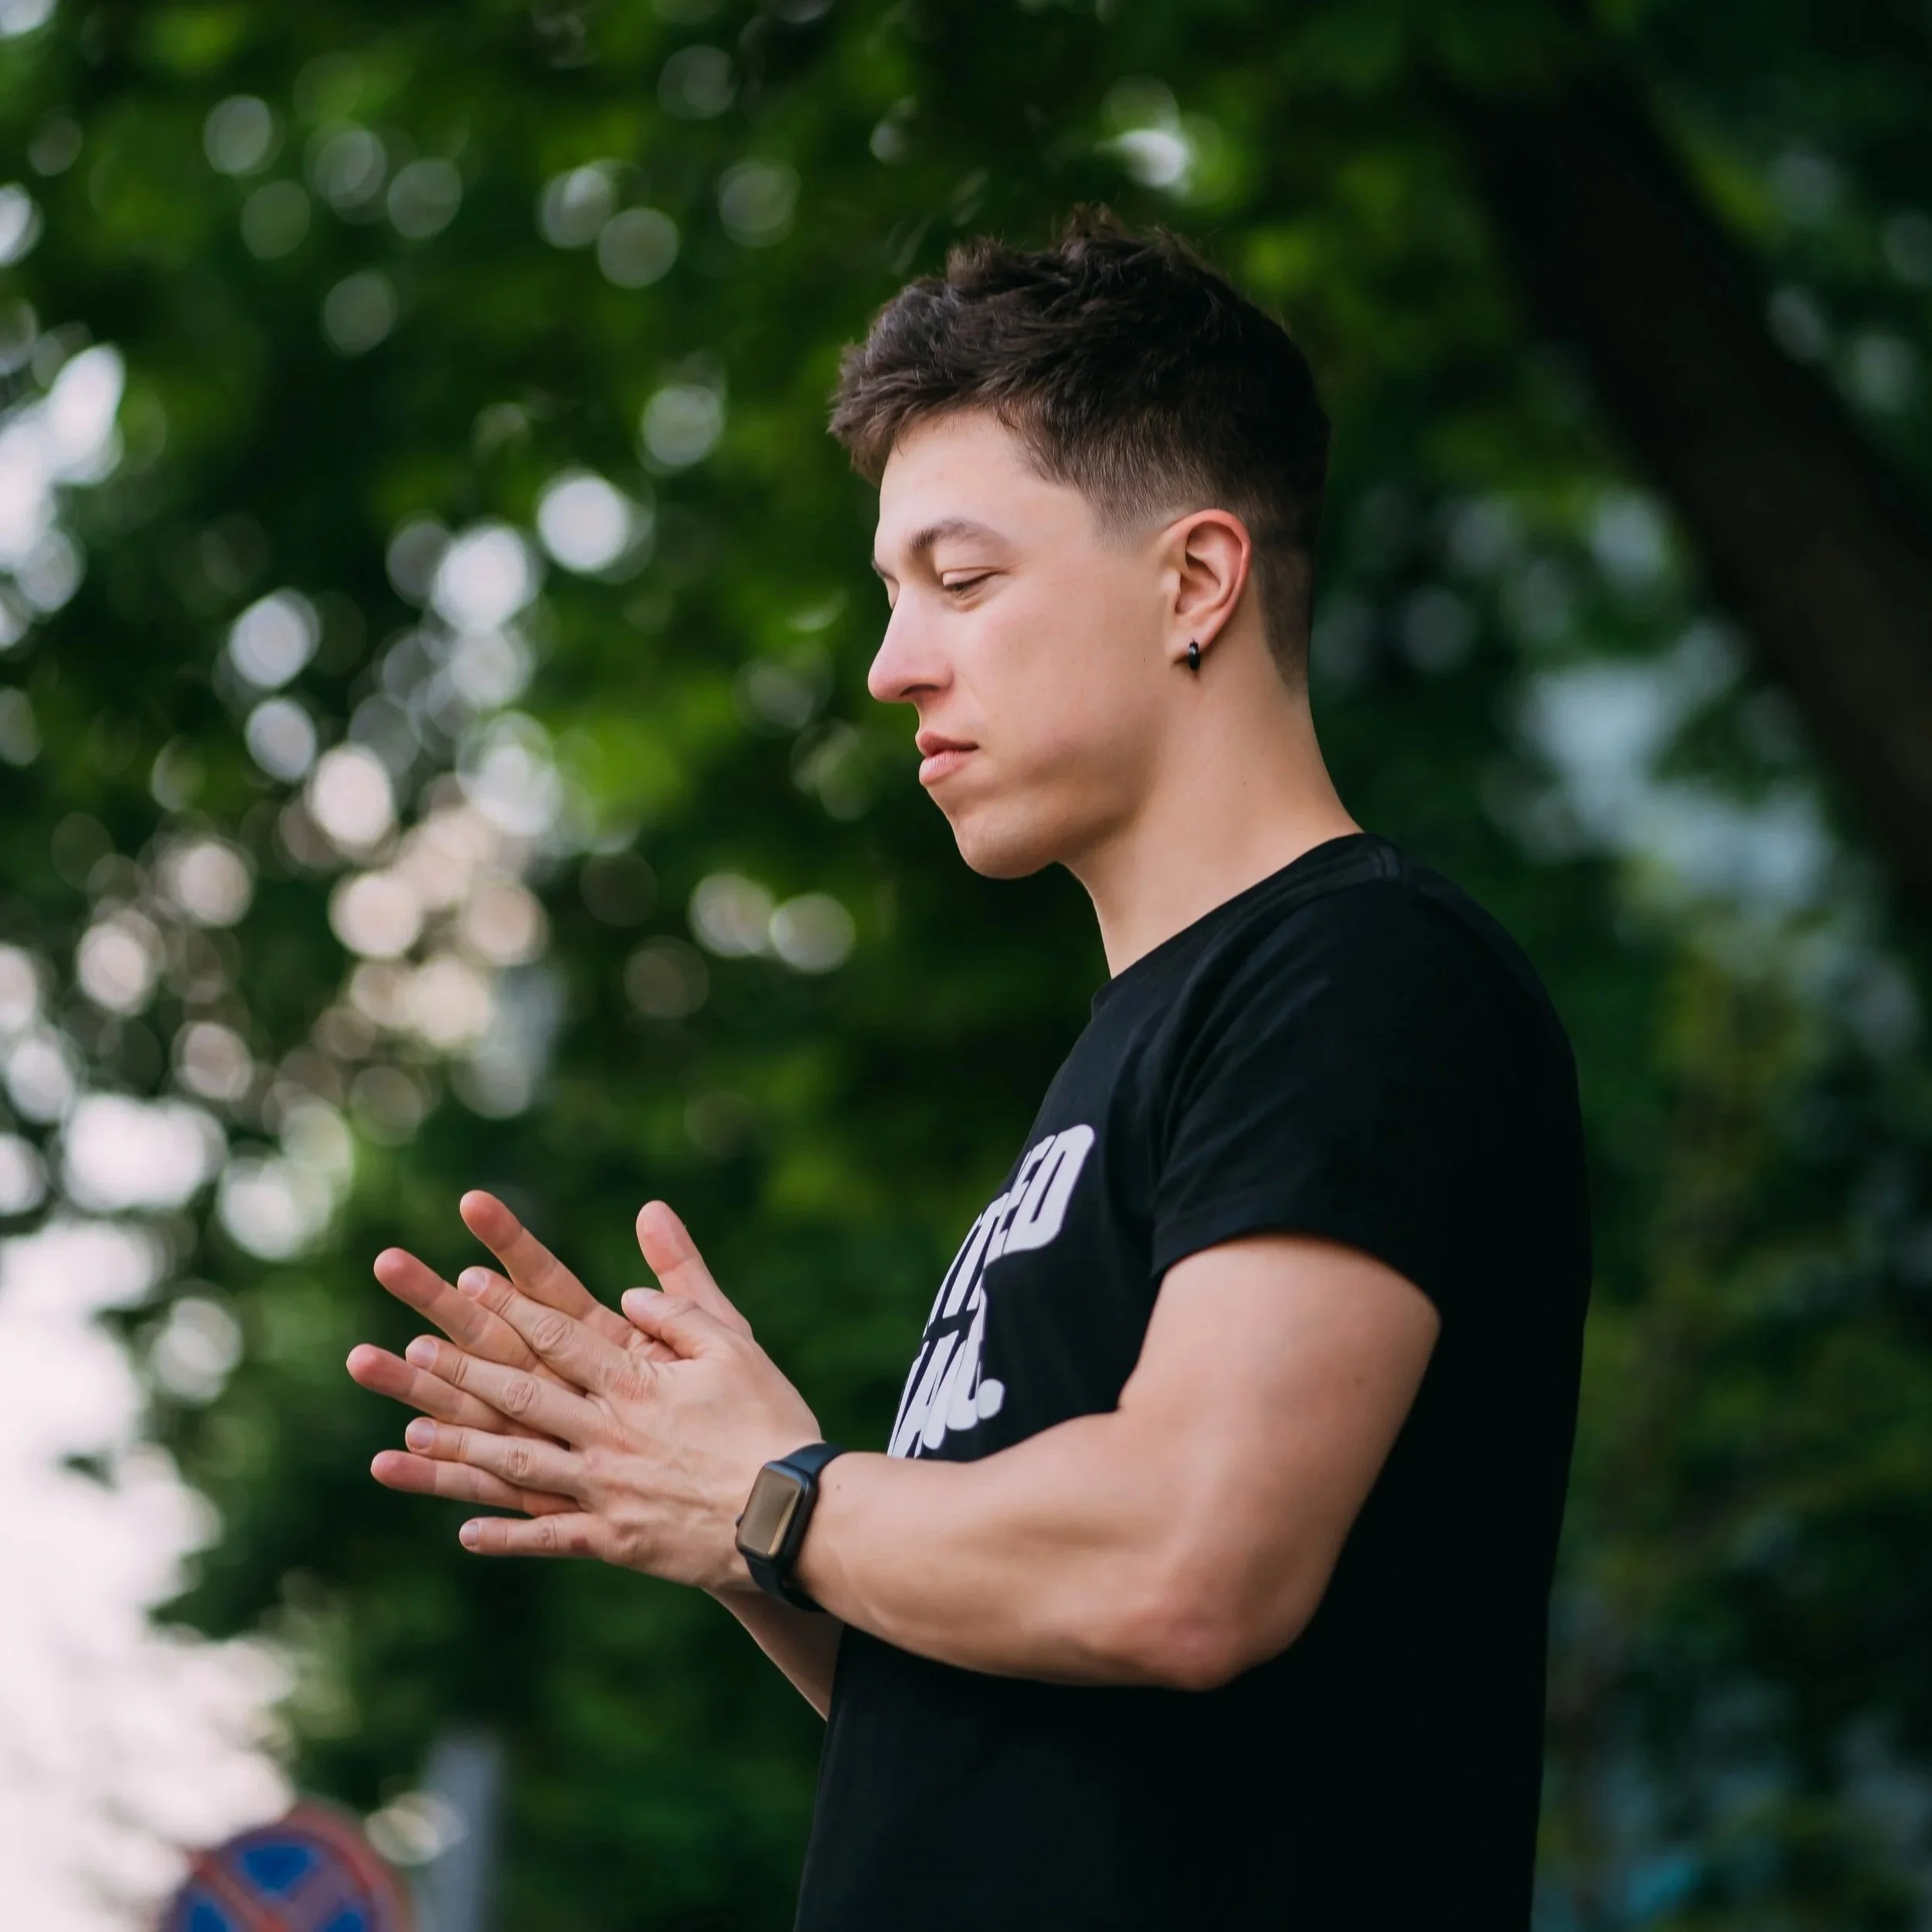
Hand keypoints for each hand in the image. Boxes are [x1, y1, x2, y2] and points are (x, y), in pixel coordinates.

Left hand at [363, 1195, 819, 1590]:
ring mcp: (605, 1490)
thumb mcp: (736, 1345)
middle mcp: (608, 1433)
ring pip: (518, 1466)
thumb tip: (625, 1291)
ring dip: (460, 1449)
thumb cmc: (771, 1421)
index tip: (469, 1281)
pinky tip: (464, 1532)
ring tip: (410, 1434)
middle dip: (461, 1371)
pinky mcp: (615, 1541)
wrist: (793, 1514)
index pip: (560, 1336)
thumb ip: (680, 1309)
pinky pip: (550, 1538)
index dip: (511, 1308)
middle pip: (522, 1396)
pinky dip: (507, 1536)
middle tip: (410, 1349)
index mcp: (635, 1382)